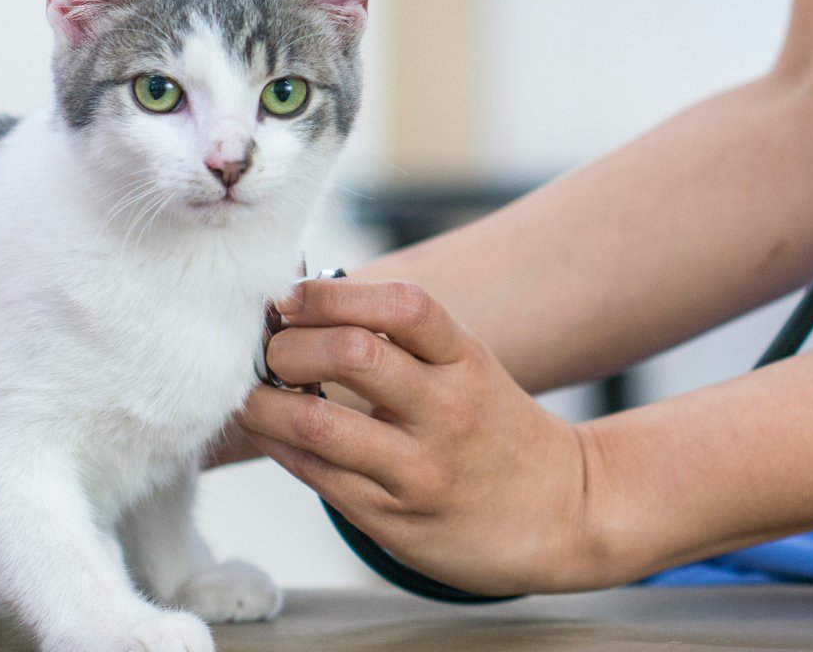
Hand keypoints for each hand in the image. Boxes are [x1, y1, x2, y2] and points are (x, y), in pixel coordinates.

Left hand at [232, 278, 608, 595]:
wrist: (563, 514)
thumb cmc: (497, 431)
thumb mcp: (469, 370)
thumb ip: (403, 342)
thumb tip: (304, 307)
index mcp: (467, 362)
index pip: (402, 305)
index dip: (334, 292)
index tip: (290, 295)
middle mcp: (448, 411)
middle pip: (353, 354)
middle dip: (289, 345)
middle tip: (269, 350)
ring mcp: (420, 470)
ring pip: (319, 423)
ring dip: (264, 401)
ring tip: (249, 392)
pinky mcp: (394, 520)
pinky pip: (316, 476)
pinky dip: (277, 445)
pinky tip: (267, 430)